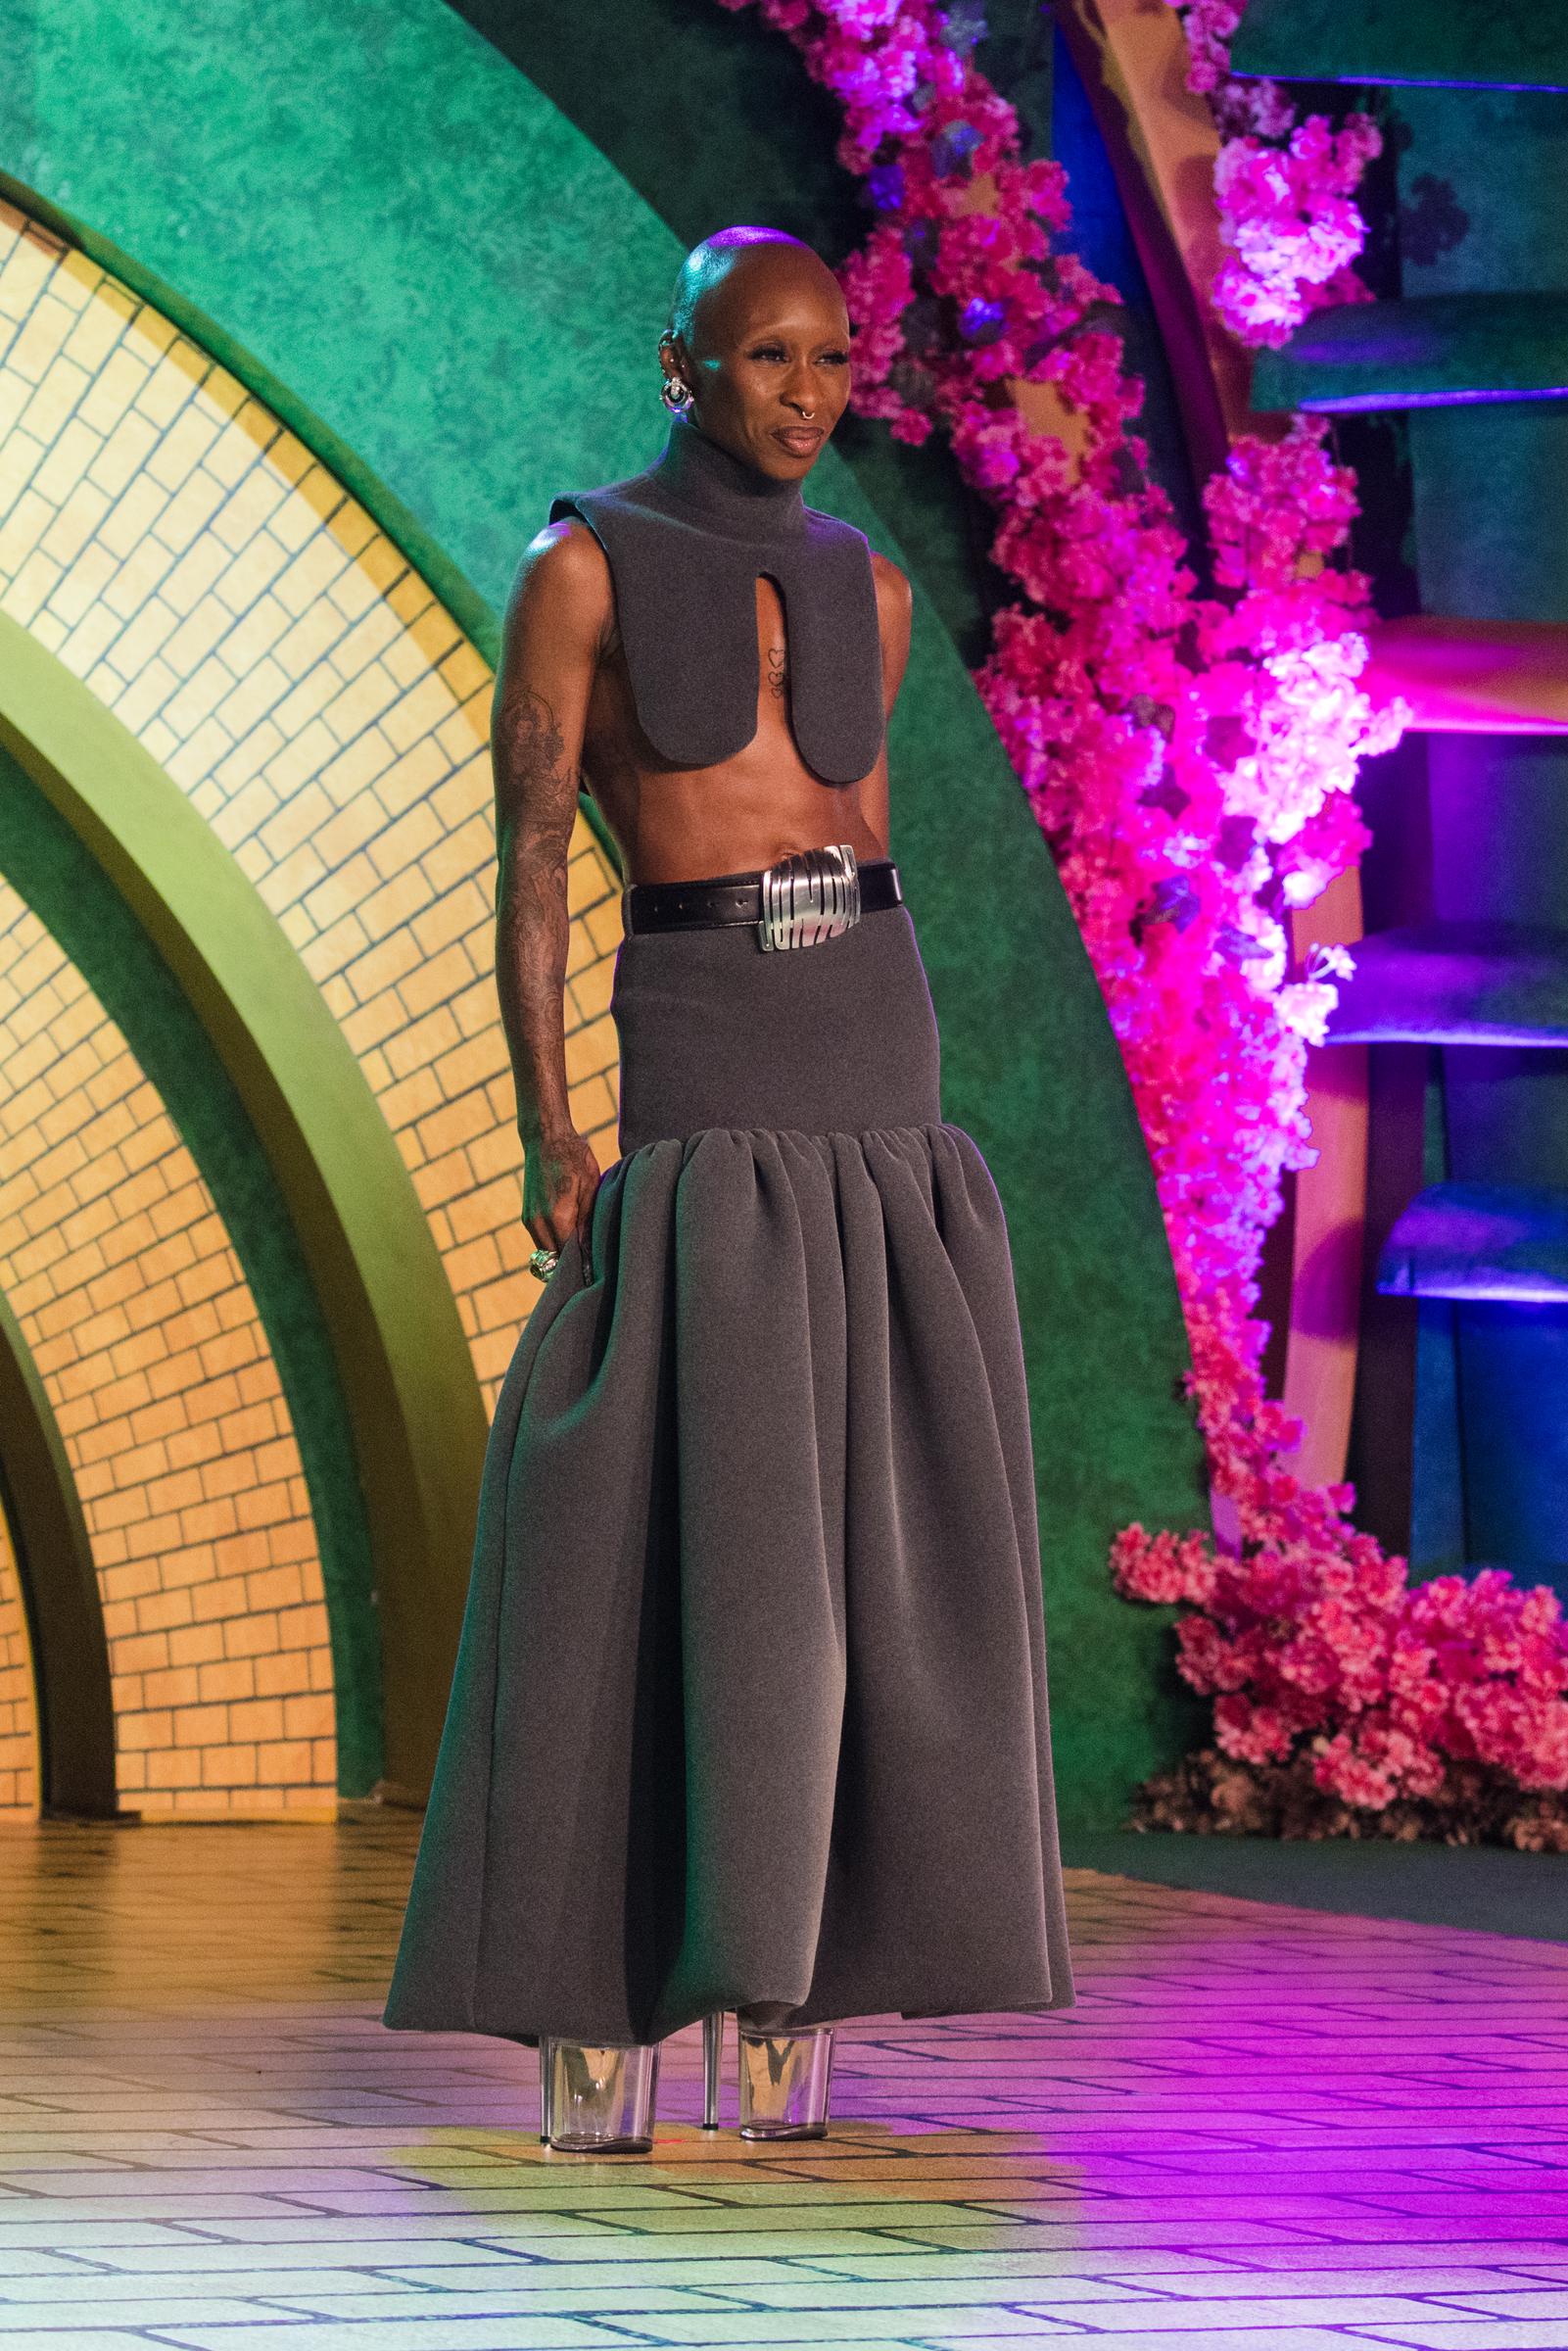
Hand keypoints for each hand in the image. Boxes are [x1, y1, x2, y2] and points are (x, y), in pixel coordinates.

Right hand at [521, 1125, 602, 1269]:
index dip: (582, 1267)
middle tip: (590, 1264)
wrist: (545, 1138)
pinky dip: (553, 1242)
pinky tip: (570, 1232)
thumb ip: (588, 1223)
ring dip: (561, 1253)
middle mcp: (538, 1223)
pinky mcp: (526, 1215)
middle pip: (553, 1262)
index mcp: (557, 1218)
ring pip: (546, 1252)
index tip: (594, 1274)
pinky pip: (541, 1240)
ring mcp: (529, 1220)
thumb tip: (589, 1252)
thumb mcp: (590, 1188)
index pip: (568, 1258)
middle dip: (569, 1265)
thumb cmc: (573, 1158)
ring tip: (582, 1247)